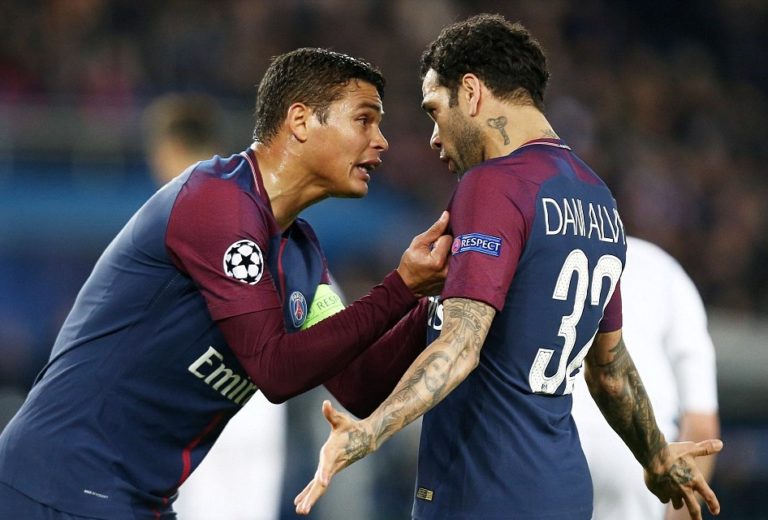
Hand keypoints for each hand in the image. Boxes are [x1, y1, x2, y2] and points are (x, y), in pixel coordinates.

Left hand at [294, 400, 373, 514]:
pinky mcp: (328, 471)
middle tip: (302, 510)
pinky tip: (300, 502)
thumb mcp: (341, 419)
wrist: (365, 439)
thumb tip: (325, 404)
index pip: (328, 464)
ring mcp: (331, 470)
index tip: (324, 482)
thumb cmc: (351, 427)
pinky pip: (318, 485)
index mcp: (333, 453)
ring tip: (299, 511)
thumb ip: (331, 414)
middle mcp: (332, 465)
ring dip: (309, 499)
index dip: (326, 472)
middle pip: (321, 483)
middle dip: (312, 497)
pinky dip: (309, 493)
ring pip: (319, 487)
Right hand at [397, 211, 451, 296]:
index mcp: (438, 261)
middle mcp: (448, 270)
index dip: (440, 238)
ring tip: (440, 257)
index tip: (432, 244)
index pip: (448, 238)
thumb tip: (446, 215)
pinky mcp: (454, 281)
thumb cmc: (410, 263)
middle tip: (437, 249)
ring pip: (459, 255)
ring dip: (451, 253)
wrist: (408, 286)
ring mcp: (452, 278)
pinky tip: (442, 264)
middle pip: (457, 246)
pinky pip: (459, 266)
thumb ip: (434, 230)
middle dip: (448, 245)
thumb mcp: (418, 243)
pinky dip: (453, 262)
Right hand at [644, 439, 723, 518]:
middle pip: (693, 509)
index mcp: (695, 480)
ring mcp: (671, 493)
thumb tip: (721, 444)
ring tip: (675, 499)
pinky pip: (663, 498)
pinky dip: (663, 495)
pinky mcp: (659, 493)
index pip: (709, 496)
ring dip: (677, 502)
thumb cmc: (673, 452)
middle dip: (696, 517)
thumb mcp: (691, 448)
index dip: (713, 504)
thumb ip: (705, 448)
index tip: (716, 511)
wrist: (653, 456)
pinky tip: (660, 488)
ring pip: (676, 504)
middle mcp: (685, 490)